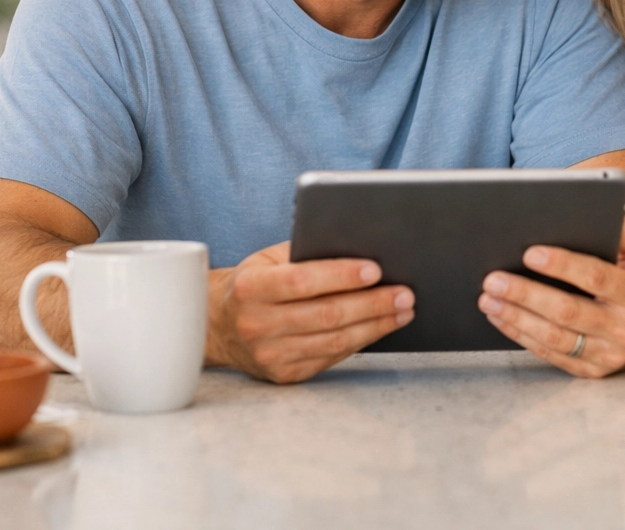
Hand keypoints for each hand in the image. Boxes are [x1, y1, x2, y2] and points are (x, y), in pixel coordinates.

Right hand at [208, 241, 413, 383]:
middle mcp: (257, 324)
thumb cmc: (255, 284)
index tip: (375, 270)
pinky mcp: (285, 374)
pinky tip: (380, 328)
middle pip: (326, 315)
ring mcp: (270, 355)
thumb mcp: (268, 260)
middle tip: (405, 293)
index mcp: (250, 288)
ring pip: (334, 340)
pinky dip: (360, 341)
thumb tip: (360, 250)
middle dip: (372, 303)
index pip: (302, 282)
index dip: (341, 276)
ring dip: (375, 325)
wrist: (219, 327)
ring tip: (403, 311)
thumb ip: (304, 254)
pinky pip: (331, 357)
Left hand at [477, 217, 624, 377]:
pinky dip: (522, 337)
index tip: (530, 253)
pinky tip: (502, 318)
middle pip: (568, 312)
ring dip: (516, 318)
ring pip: (555, 338)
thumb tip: (596, 211)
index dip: (562, 266)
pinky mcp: (595, 370)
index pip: (597, 277)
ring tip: (488, 299)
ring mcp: (611, 354)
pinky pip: (553, 355)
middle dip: (526, 294)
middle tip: (493, 279)